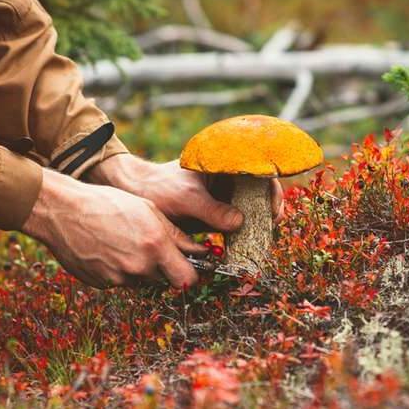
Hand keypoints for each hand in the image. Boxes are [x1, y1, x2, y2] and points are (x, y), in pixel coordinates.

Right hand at [22, 169, 205, 288]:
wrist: (63, 211)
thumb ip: (176, 235)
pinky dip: (119, 270)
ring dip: (141, 268)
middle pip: (165, 280)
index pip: (188, 279)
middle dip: (164, 268)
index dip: (190, 273)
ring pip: (142, 281)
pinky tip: (109, 249)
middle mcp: (139, 267)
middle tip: (151, 246)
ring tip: (125, 242)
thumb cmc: (108, 203)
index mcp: (155, 246)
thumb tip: (199, 250)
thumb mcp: (149, 210)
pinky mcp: (102, 284)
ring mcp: (119, 278)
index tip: (188, 265)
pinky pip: (120, 281)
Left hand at [87, 154, 284, 229]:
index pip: (261, 172)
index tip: (273, 211)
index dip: (273, 191)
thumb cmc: (159, 188)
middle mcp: (228, 178)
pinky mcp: (215, 211)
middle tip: (269, 229)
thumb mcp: (186, 199)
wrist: (135, 194)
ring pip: (250, 208)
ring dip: (256, 223)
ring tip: (258, 240)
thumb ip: (212, 211)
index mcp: (225, 164)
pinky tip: (243, 244)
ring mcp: (222, 194)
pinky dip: (242, 232)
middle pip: (260, 192)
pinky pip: (236, 221)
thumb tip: (239, 223)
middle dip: (267, 211)